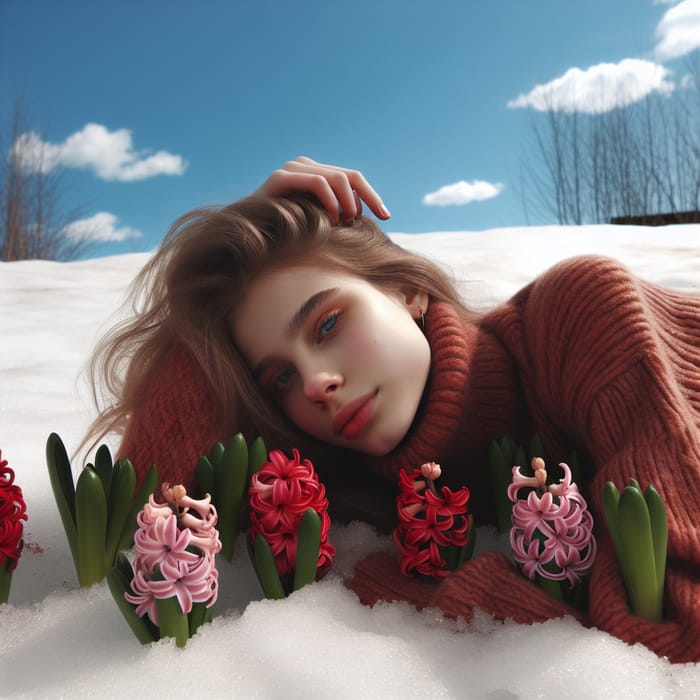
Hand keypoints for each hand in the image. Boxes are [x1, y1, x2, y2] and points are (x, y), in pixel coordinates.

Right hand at [254, 156, 390, 224]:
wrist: (250, 238)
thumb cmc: (285, 236)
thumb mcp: (318, 225)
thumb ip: (337, 217)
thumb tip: (366, 222)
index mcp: (315, 174)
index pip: (352, 178)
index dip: (372, 196)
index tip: (386, 217)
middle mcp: (305, 166)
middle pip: (349, 176)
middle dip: (366, 199)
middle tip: (368, 223)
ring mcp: (293, 169)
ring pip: (337, 178)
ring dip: (348, 203)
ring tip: (345, 224)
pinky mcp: (282, 178)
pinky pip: (319, 182)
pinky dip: (331, 202)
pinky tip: (332, 220)